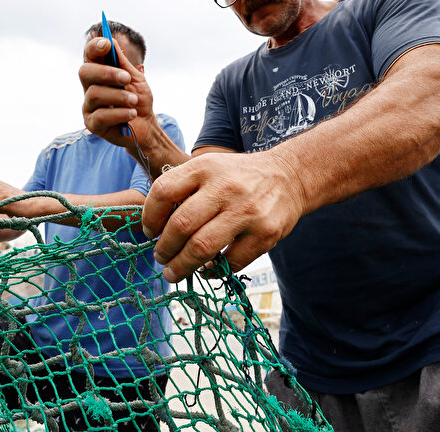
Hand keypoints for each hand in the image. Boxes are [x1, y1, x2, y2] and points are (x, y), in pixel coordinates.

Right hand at [79, 36, 154, 146]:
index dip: (94, 47)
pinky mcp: (92, 124)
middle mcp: (89, 88)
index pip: (89, 55)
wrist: (146, 126)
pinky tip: (132, 114)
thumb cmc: (139, 101)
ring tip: (134, 101)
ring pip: (94, 94)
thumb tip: (111, 40)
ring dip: (119, 96)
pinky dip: (120, 113)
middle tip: (126, 78)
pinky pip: (101, 115)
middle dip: (106, 73)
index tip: (106, 44)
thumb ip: (122, 62)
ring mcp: (88, 106)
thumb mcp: (135, 78)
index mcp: (99, 74)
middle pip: (85, 72)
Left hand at [141, 151, 305, 282]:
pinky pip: (231, 262)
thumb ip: (183, 189)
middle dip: (164, 249)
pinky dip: (213, 272)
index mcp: (205, 168)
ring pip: (202, 248)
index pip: (164, 192)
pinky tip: (207, 270)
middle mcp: (225, 187)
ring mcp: (247, 211)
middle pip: (181, 225)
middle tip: (160, 258)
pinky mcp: (265, 233)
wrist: (289, 176)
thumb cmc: (238, 177)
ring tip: (174, 273)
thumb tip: (155, 228)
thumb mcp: (210, 167)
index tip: (150, 232)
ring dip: (182, 266)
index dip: (150, 216)